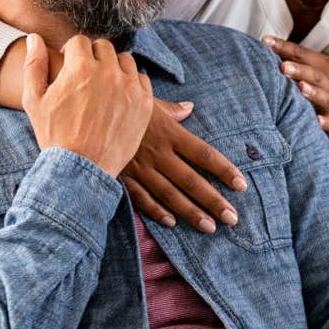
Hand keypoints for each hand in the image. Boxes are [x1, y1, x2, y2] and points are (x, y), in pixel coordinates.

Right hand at [23, 34, 152, 177]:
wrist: (81, 169)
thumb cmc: (54, 135)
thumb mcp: (34, 100)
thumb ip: (34, 64)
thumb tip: (34, 38)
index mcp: (80, 68)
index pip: (80, 41)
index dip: (72, 52)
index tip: (70, 65)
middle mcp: (107, 72)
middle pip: (103, 47)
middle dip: (92, 57)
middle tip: (86, 75)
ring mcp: (129, 87)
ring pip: (124, 60)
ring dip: (114, 67)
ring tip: (103, 85)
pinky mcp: (144, 102)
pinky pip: (141, 79)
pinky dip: (131, 83)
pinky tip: (119, 96)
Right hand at [121, 98, 247, 233]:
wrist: (87, 110)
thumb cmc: (121, 102)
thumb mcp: (148, 100)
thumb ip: (172, 109)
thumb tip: (190, 107)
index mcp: (169, 132)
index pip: (204, 154)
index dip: (224, 170)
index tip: (241, 185)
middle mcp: (158, 153)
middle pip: (191, 180)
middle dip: (213, 201)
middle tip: (232, 218)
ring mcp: (140, 167)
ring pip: (170, 194)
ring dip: (191, 212)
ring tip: (210, 227)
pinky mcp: (123, 176)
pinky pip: (142, 198)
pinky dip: (157, 211)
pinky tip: (172, 223)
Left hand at [262, 36, 328, 133]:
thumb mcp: (321, 64)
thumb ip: (297, 58)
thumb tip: (266, 45)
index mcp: (323, 65)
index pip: (301, 53)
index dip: (283, 47)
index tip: (265, 42)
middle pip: (314, 74)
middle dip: (298, 70)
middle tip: (282, 66)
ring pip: (323, 96)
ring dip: (312, 92)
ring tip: (300, 88)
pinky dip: (324, 121)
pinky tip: (316, 121)